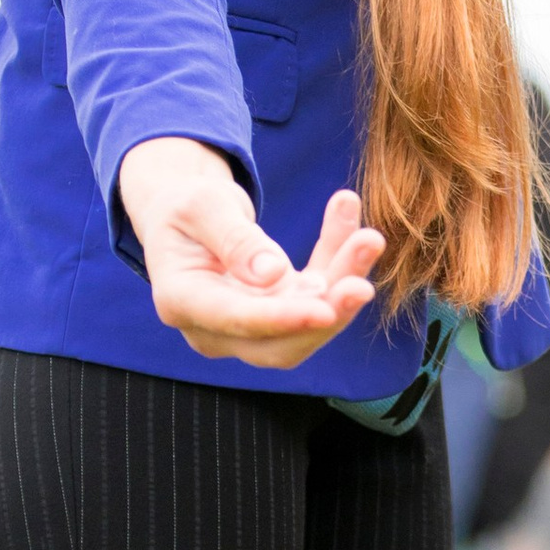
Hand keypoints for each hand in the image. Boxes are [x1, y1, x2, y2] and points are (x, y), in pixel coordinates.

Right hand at [117, 138, 385, 368]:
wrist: (187, 216)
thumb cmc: (186, 207)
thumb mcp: (202, 206)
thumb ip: (234, 240)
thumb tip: (274, 275)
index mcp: (181, 302)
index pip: (236, 321)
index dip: (282, 319)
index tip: (324, 309)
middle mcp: (214, 328)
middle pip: (278, 343)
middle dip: (325, 317)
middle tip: (362, 285)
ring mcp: (250, 327)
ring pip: (307, 324)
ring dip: (342, 285)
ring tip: (368, 240)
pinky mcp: (279, 312)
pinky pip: (318, 296)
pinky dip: (340, 263)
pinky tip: (356, 226)